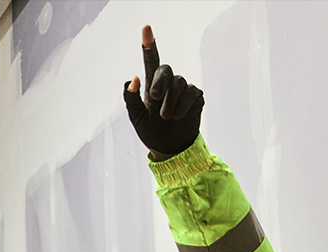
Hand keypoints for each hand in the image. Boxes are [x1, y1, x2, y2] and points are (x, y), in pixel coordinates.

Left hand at [122, 24, 203, 158]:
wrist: (169, 147)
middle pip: (165, 69)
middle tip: (155, 99)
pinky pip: (192, 92)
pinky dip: (184, 104)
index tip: (146, 28)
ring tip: (166, 117)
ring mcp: (183, 90)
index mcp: (150, 85)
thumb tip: (132, 79)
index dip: (149, 44)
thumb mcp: (136, 118)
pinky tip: (179, 116)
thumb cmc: (150, 130)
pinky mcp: (196, 97)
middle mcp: (167, 84)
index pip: (150, 60)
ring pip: (179, 82)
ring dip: (171, 101)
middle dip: (160, 82)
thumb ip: (130, 98)